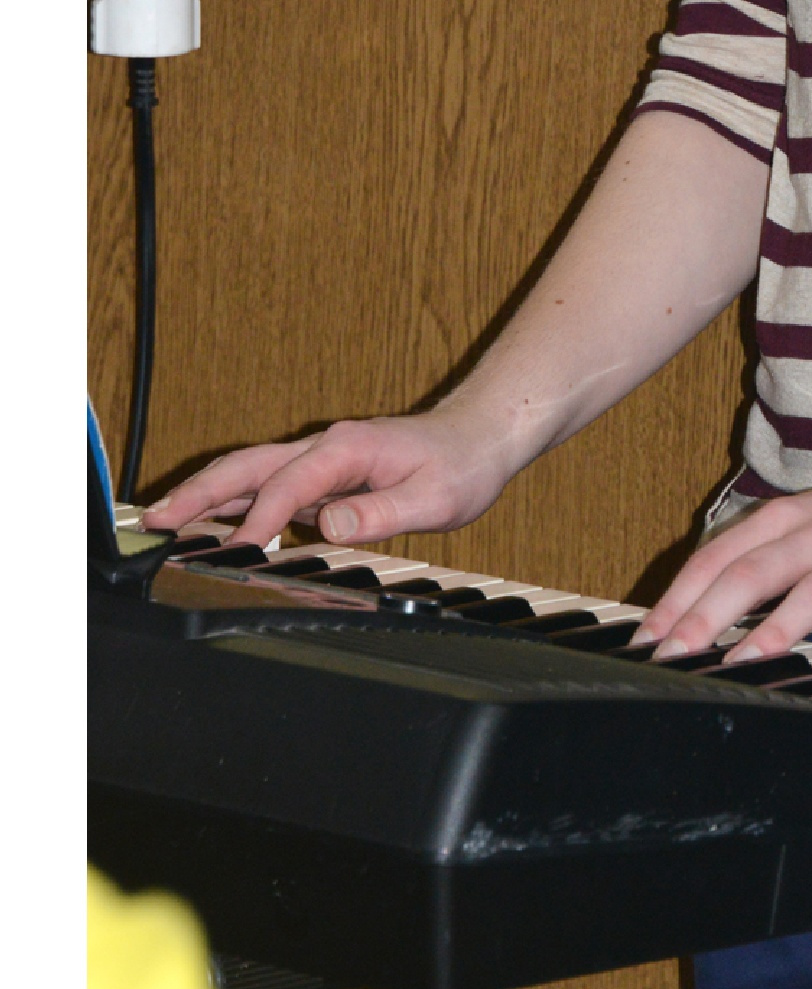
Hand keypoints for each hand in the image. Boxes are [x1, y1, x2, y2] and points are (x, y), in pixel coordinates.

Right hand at [140, 405, 514, 555]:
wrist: (478, 437)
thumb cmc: (461, 465)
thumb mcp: (434, 498)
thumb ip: (381, 513)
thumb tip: (331, 524)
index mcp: (347, 448)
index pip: (290, 484)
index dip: (260, 517)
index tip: (236, 550)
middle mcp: (325, 448)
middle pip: (249, 466)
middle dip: (200, 492)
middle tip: (156, 522)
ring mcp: (320, 461)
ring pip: (250, 473)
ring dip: (206, 495)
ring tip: (163, 524)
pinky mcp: (322, 477)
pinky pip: (267, 487)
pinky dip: (233, 503)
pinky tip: (212, 526)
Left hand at [635, 459, 811, 675]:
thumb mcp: (810, 522)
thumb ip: (760, 556)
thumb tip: (694, 607)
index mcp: (789, 519)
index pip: (720, 556)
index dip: (679, 597)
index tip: (647, 639)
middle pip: (756, 570)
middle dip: (708, 614)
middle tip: (674, 655)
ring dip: (779, 626)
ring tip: (743, 661)